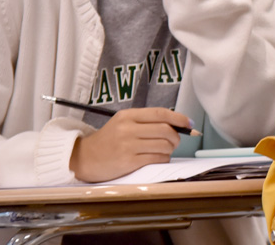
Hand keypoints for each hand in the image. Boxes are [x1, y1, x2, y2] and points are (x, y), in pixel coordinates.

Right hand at [69, 107, 191, 182]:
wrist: (85, 158)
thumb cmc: (108, 141)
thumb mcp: (123, 123)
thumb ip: (146, 122)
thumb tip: (177, 124)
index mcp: (127, 115)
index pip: (160, 113)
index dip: (178, 118)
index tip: (188, 123)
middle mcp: (127, 128)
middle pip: (165, 129)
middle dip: (176, 136)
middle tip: (175, 141)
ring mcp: (128, 146)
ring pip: (164, 145)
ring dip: (170, 149)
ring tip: (164, 150)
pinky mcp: (129, 162)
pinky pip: (157, 158)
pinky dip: (163, 158)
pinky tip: (157, 158)